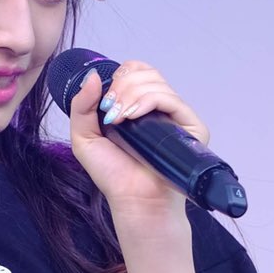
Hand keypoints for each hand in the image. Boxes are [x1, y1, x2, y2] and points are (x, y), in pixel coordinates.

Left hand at [67, 59, 209, 230]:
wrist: (134, 201)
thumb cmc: (114, 175)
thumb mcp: (85, 138)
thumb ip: (81, 106)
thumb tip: (92, 76)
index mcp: (139, 106)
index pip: (137, 71)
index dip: (121, 76)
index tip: (105, 101)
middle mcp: (160, 108)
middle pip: (146, 72)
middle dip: (122, 86)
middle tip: (109, 112)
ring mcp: (177, 117)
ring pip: (156, 83)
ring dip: (130, 95)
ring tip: (118, 120)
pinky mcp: (192, 128)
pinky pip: (171, 100)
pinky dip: (147, 102)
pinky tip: (131, 118)